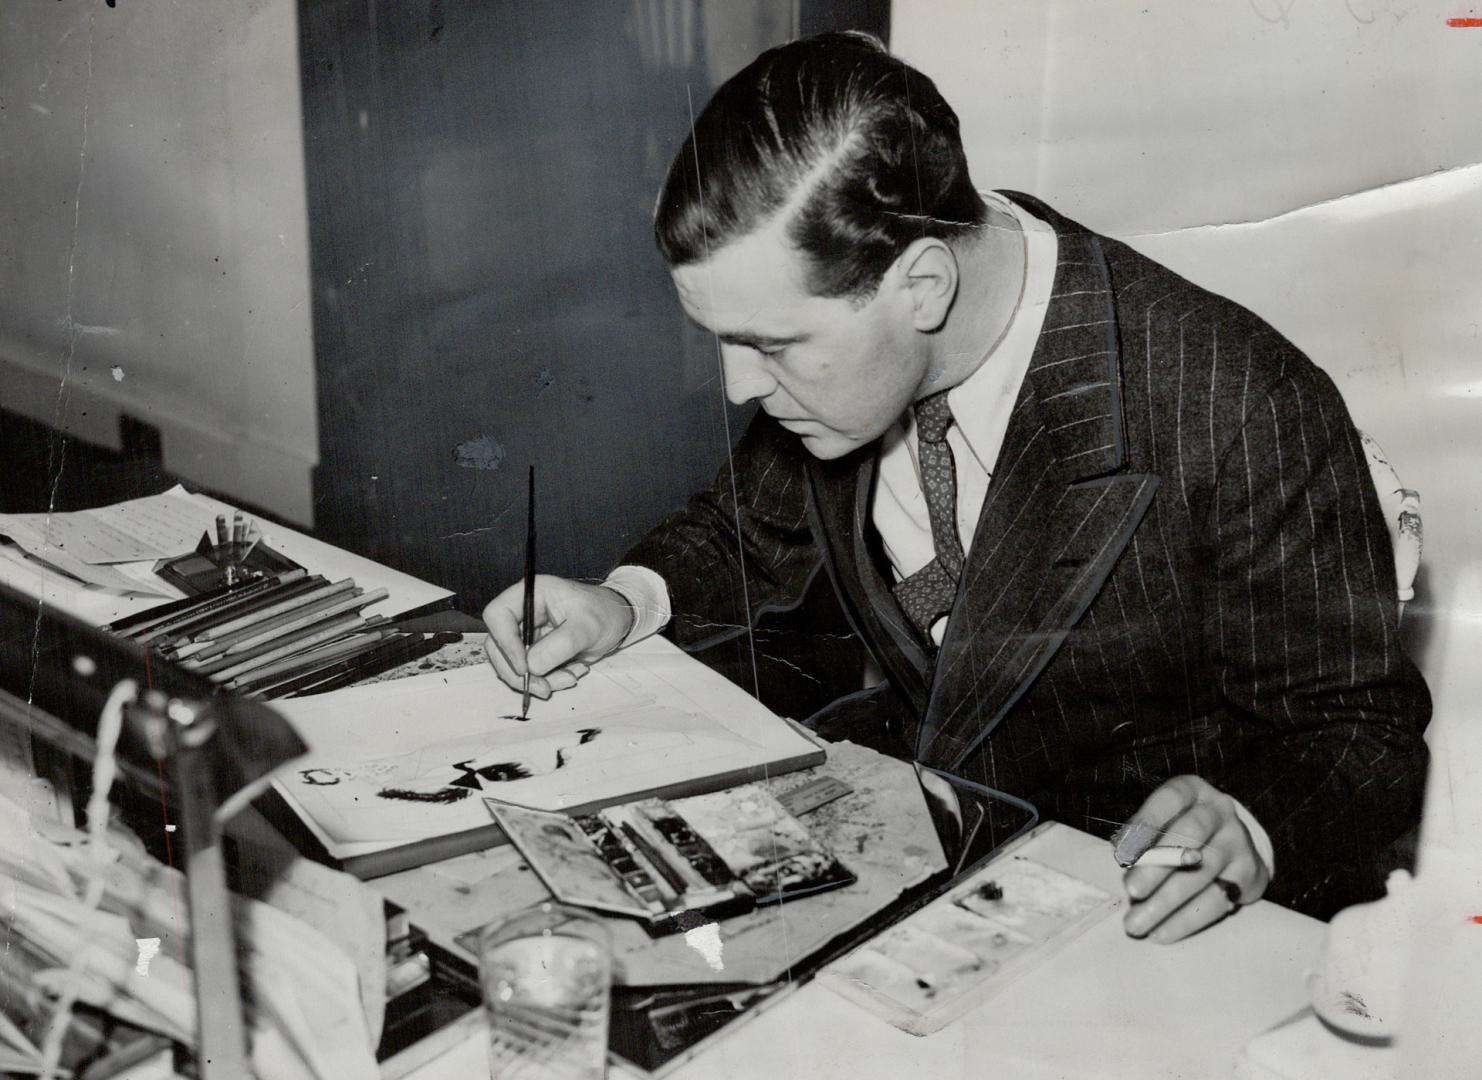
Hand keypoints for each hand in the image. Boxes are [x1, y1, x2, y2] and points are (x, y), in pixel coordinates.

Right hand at [482, 575, 633, 698]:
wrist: (619, 622)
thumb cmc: (605, 613)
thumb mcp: (588, 627)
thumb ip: (560, 645)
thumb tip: (532, 667)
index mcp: (532, 594)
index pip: (498, 615)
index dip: (504, 642)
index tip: (524, 667)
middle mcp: (524, 613)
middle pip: (498, 645)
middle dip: (519, 672)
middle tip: (545, 689)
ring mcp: (528, 634)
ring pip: (513, 664)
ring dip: (538, 680)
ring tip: (571, 677)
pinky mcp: (536, 652)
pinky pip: (530, 673)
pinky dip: (549, 680)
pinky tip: (573, 673)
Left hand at [1119, 775, 1270, 943]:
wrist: (1233, 846)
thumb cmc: (1181, 831)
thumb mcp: (1164, 821)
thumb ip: (1144, 838)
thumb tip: (1124, 863)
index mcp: (1192, 791)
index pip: (1169, 799)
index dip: (1146, 822)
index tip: (1122, 851)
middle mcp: (1219, 811)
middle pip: (1190, 835)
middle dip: (1157, 866)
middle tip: (1131, 892)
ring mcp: (1238, 841)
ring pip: (1201, 872)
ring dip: (1166, 902)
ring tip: (1138, 923)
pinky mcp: (1248, 873)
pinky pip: (1216, 900)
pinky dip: (1186, 919)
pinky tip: (1162, 932)